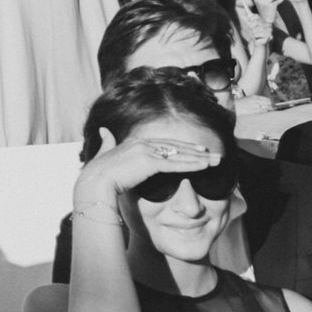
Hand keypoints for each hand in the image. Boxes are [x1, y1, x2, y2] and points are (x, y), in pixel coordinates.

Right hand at [74, 126, 220, 210]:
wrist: (94, 181)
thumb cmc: (98, 173)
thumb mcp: (104, 154)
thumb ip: (107, 141)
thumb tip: (104, 130)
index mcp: (136, 142)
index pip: (165, 144)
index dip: (182, 146)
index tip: (197, 149)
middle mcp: (144, 143)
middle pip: (177, 147)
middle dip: (197, 151)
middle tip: (214, 154)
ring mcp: (148, 151)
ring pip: (181, 154)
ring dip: (201, 158)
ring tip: (216, 160)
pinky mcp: (151, 163)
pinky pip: (176, 164)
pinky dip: (193, 164)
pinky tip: (205, 166)